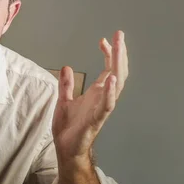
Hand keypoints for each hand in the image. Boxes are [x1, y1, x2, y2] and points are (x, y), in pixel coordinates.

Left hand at [52, 30, 127, 162]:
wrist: (66, 148)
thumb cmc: (68, 127)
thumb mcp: (64, 100)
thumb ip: (66, 84)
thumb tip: (66, 67)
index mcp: (96, 92)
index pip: (108, 68)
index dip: (109, 53)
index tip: (104, 39)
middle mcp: (103, 98)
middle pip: (117, 71)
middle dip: (119, 53)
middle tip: (119, 35)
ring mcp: (102, 108)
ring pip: (116, 84)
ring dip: (118, 67)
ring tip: (118, 50)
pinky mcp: (97, 119)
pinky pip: (107, 105)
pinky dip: (109, 92)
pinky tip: (110, 79)